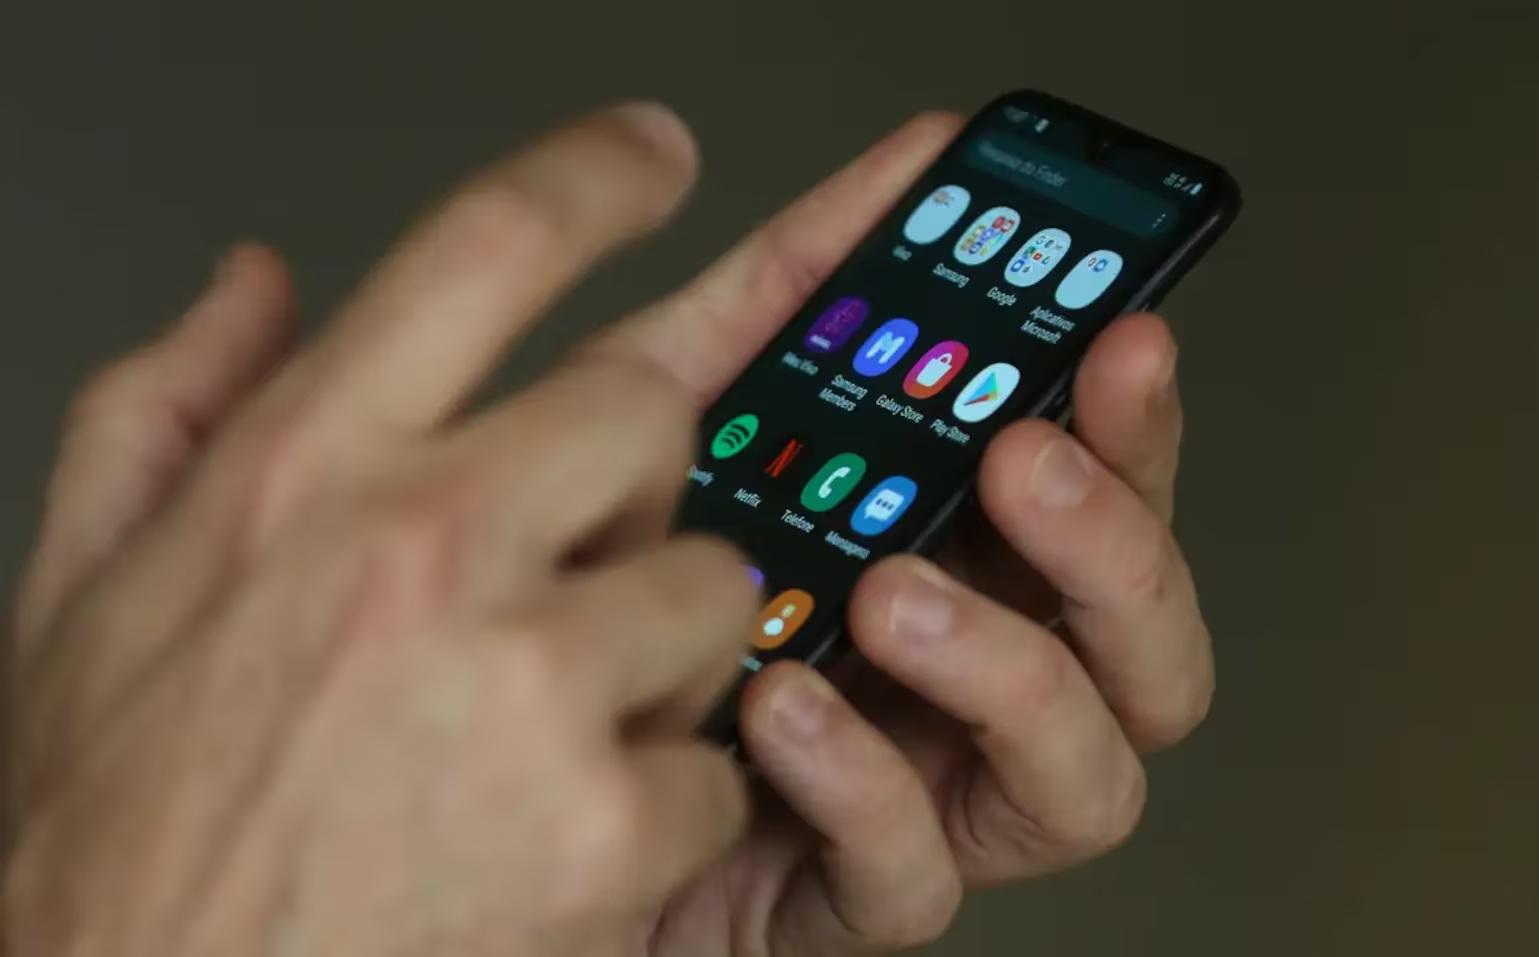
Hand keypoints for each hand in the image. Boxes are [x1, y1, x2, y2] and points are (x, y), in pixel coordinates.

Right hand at [5, 105, 762, 954]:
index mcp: (302, 468)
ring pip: (710, 584)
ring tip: (547, 726)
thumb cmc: (113, 825)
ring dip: (657, 646)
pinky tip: (558, 839)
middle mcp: (422, 545)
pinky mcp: (602, 821)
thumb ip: (164, 406)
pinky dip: (663, 800)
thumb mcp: (82, 591)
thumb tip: (253, 281)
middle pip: (648, 408)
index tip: (654, 152)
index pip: (485, 244)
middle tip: (573, 557)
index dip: (594, 173)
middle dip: (632, 478)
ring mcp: (525, 682)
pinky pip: (719, 757)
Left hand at [601, 116, 1214, 953]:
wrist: (459, 775)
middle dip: (1113, 547)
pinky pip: (914, 876)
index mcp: (954, 559)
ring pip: (1090, 774)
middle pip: (1144, 643)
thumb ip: (795, 297)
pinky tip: (779, 709)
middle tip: (1023, 464)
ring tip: (894, 595)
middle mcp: (965, 682)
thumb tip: (906, 162)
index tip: (1118, 335)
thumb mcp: (681, 414)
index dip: (1139, 421)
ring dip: (1012, 669)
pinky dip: (860, 781)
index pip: (1106, 496)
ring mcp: (920, 798)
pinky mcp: (840, 900)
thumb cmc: (591, 594)